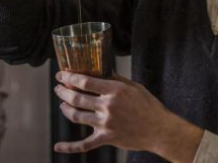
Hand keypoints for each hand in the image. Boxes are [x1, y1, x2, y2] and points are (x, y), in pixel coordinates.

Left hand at [53, 71, 202, 161]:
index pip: (85, 82)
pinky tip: (58, 146)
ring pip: (76, 116)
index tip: (61, 74)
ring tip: (62, 104)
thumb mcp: (133, 86)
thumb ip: (115, 79)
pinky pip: (84, 145)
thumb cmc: (148, 105)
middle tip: (58, 88)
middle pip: (77, 98)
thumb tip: (99, 70)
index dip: (69, 77)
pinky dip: (69, 147)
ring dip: (65, 109)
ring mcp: (106, 124)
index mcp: (115, 90)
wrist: (159, 129)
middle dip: (63, 91)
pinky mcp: (107, 138)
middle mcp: (108, 106)